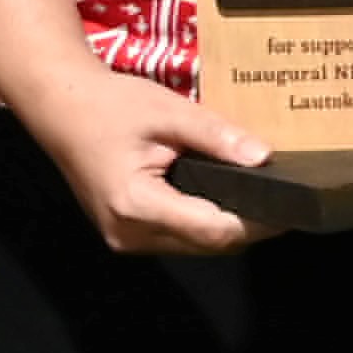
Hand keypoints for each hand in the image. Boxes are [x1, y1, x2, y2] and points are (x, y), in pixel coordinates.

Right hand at [8, 61, 270, 255]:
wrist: (62, 107)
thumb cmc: (110, 105)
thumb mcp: (170, 112)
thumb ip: (218, 136)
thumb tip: (263, 157)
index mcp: (136, 204)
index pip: (212, 230)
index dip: (256, 223)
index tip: (291, 207)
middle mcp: (129, 233)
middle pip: (207, 244)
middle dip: (248, 226)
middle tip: (286, 200)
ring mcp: (125, 238)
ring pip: (194, 246)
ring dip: (226, 227)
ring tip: (261, 198)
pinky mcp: (126, 233)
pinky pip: (177, 238)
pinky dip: (203, 223)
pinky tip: (224, 199)